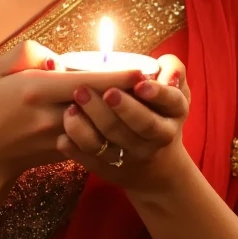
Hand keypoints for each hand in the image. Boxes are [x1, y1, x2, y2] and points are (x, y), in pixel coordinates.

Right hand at [0, 40, 141, 185]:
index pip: (85, 82)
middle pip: (100, 105)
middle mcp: (51, 115)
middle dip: (128, 95)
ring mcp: (60, 137)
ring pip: (102, 125)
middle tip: (155, 82)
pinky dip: (111, 127)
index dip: (116, 77)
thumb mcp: (0, 69)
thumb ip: (29, 53)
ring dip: (124, 114)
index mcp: (37, 89)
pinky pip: (95, 138)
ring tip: (146, 100)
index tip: (141, 70)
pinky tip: (125, 116)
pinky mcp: (66, 153)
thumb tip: (59, 58)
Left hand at [58, 54, 190, 197]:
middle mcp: (157, 138)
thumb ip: (172, 69)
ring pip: (111, 143)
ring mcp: (133, 156)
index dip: (156, 93)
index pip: (170, 101)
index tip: (139, 83)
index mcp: (174, 112)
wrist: (156, 164)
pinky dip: (75, 147)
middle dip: (118, 107)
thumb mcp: (174, 89)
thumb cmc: (159, 112)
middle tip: (91, 89)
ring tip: (70, 108)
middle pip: (140, 124)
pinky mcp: (111, 169)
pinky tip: (63, 132)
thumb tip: (162, 69)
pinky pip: (90, 160)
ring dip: (87, 126)